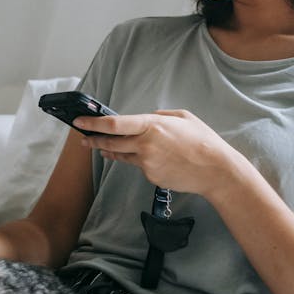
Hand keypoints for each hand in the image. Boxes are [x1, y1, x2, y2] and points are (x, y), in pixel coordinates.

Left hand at [74, 109, 247, 196]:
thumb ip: (159, 116)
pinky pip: (140, 166)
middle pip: (111, 142)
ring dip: (113, 150)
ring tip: (105, 147)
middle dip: (94, 139)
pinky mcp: (150, 176)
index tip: (79, 122)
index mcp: (152, 126)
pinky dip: (141, 161)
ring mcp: (147, 163)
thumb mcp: (182, 117)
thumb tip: (145, 119)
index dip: (93, 123)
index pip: (114, 124)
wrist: (214, 170)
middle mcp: (145, 145)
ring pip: (123, 155)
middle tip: (84, 138)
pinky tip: (154, 159)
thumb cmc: (202, 141)